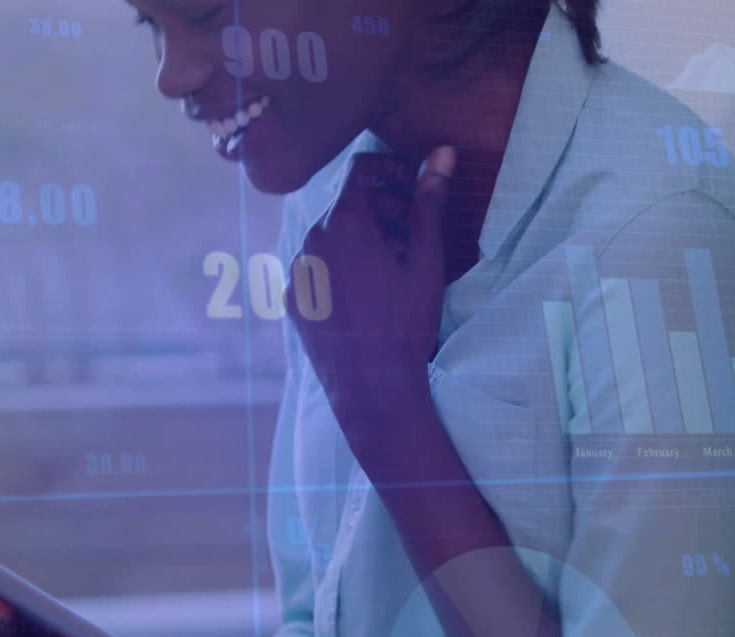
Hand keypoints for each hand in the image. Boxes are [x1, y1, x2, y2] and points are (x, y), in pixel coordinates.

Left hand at [284, 146, 455, 423]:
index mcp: (343, 223)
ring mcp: (297, 271)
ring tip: (392, 272)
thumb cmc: (404, 322)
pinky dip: (341, 267)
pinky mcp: (293, 299)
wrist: (371, 388)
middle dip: (382, 211)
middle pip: (348, 204)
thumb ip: (429, 201)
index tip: (414, 191)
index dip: (392, 171)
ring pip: (331, 236)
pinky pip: (317, 267)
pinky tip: (367, 295)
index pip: (361, 169)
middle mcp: (310, 240)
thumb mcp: (425, 259)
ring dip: (362, 240)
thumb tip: (442, 152)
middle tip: (414, 239)